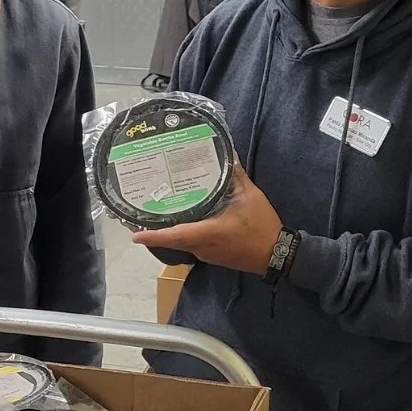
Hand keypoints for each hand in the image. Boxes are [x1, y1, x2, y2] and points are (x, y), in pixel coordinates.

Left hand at [132, 166, 282, 275]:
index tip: (135, 235)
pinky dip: (183, 233)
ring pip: (181, 242)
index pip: (175, 235)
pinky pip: (191, 244)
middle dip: (155, 230)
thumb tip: (227, 155)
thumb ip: (236, 176)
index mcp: (208, 233)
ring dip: (169, 231)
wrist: (276, 255)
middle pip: (173, 239)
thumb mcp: (250, 197)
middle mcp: (202, 246)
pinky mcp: (211, 255)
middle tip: (141, 212)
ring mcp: (206, 253)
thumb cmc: (262, 227)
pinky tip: (183, 219)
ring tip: (158, 212)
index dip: (154, 236)